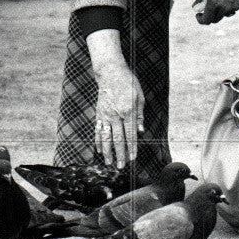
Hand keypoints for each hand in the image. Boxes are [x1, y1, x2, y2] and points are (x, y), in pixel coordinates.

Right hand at [85, 30, 143, 168]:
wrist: (110, 72)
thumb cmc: (128, 83)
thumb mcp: (139, 96)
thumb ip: (140, 115)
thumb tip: (141, 131)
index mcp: (128, 111)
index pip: (130, 134)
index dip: (131, 148)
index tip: (132, 159)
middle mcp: (115, 115)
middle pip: (117, 139)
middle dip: (120, 154)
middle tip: (121, 166)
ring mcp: (105, 115)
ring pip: (106, 137)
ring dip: (107, 152)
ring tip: (108, 163)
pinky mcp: (99, 113)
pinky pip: (98, 130)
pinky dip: (98, 141)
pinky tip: (99, 149)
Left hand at [193, 0, 238, 24]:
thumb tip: (195, 7)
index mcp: (214, 3)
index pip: (206, 20)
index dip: (201, 20)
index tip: (198, 15)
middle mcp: (225, 8)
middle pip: (215, 19)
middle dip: (210, 15)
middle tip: (207, 7)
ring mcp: (235, 7)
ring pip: (225, 14)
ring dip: (220, 10)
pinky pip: (234, 8)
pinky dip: (230, 4)